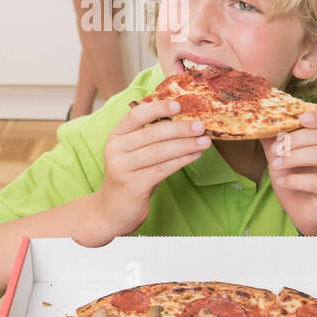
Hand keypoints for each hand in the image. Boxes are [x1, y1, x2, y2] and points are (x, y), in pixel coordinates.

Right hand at [97, 97, 210, 235]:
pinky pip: (162, 169)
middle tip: (201, 126)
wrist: (112, 211)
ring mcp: (122, 167)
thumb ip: (150, 138)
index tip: (178, 105)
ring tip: (204, 142)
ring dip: (186, 145)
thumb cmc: (130, 178)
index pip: (136, 114)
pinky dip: (182, 161)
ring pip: (160, 151)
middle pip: (153, 133)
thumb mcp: (134, 154)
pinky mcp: (132, 185)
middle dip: (181, 128)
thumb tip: (184, 122)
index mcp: (116, 136)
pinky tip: (195, 155)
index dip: (158, 107)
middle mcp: (115, 149)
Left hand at [260, 109, 316, 235]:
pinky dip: (295, 179)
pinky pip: (316, 181)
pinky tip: (283, 182)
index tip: (301, 118)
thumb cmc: (296, 183)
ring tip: (276, 165)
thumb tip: (257, 125)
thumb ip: (274, 142)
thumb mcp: (281, 159)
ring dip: (293, 157)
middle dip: (294, 140)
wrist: (308, 214)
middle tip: (275, 150)